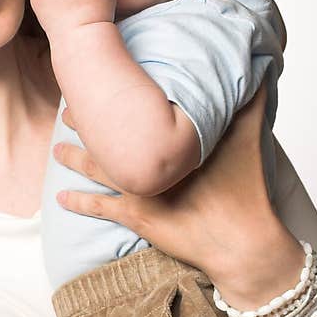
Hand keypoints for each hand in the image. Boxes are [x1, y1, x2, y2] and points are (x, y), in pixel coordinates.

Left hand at [54, 84, 303, 303]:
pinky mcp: (135, 216)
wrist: (240, 242)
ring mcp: (138, 188)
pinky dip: (78, 202)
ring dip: (74, 157)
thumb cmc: (246, 189)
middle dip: (86, 123)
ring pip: (96, 168)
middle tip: (67, 110)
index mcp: (170, 139)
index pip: (133, 111)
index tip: (95, 81)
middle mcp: (147, 160)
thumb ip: (251, 104)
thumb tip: (258, 74)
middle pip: (107, 137)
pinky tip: (60, 199)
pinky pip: (98, 208)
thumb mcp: (250, 139)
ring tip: (58, 147)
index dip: (112, 96)